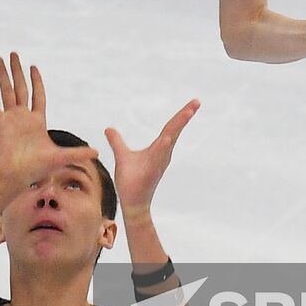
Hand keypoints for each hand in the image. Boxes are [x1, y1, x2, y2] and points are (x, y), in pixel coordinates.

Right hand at [0, 53, 93, 195]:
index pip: (37, 95)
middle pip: (20, 88)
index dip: (36, 81)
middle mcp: (23, 116)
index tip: (33, 67)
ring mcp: (10, 119)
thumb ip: (77, 153)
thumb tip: (97, 152)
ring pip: (6, 91)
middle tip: (13, 53)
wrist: (16, 176)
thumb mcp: (61, 157)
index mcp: (37, 121)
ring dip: (3, 75)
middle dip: (18, 70)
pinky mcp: (0, 124)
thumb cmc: (36, 169)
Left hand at [105, 99, 199, 214]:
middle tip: (196, 102)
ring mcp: (158, 162)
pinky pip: (158, 158)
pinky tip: (167, 139)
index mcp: (159, 148)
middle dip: (185, 116)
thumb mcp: (122, 156)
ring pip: (169, 141)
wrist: (132, 203)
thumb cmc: (131, 181)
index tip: (194, 103)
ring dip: (177, 127)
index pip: (171, 127)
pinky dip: (163, 148)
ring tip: (186, 113)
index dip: (181, 115)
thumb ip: (117, 142)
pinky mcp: (151, 172)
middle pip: (175, 130)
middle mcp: (163, 154)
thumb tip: (109, 129)